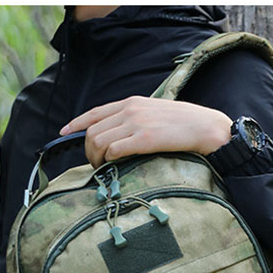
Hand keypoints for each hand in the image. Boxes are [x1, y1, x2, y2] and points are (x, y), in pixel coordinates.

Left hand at [60, 96, 231, 167]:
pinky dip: (109, 161)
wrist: (207, 128)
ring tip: (105, 169)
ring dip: (97, 159)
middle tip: (96, 165)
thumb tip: (121, 137)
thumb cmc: (185, 127)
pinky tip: (115, 167)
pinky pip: (114, 150)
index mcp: (132, 103)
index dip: (76, 123)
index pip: (95, 112)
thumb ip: (137, 121)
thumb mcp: (156, 115)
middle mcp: (130, 110)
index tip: (65, 132)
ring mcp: (136, 123)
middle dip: (88, 151)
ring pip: (99, 141)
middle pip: (92, 131)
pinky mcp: (144, 139)